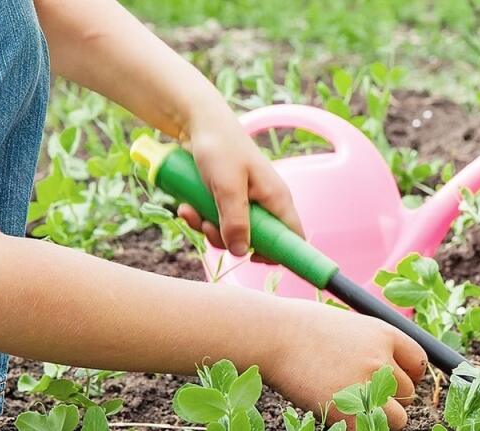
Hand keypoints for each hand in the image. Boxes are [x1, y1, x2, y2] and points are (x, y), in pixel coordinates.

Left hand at [176, 102, 303, 261]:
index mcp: (276, 199)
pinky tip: (186, 207)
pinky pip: (217, 221)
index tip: (253, 259)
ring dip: (209, 229)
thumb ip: (235, 221)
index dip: (281, 253)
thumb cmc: (219, 147)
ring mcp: (245, 202)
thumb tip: (241, 252)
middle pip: (257, 241)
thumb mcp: (227, 187)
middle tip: (208, 227)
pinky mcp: (227, 199)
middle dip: (229, 240)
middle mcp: (265, 203)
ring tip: (192, 211)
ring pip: (232, 233)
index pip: (293, 237)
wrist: (196, 122)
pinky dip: (200, 218)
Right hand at [265, 299, 427, 430]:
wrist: (271, 336)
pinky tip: (338, 420)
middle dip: (389, 398)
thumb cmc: (301, 328)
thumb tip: (390, 374)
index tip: (393, 382)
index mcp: (384, 333)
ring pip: (397, 419)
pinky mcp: (347, 412)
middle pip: (408, 393)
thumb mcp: (348, 326)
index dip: (407, 374)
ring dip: (379, 420)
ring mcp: (366, 387)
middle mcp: (381, 359)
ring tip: (351, 410)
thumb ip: (372, 347)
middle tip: (360, 396)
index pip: (418, 362)